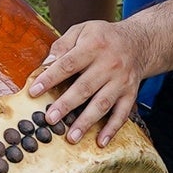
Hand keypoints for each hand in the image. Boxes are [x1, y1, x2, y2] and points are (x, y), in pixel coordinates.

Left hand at [25, 18, 149, 144]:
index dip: (50, 78)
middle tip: (50, 119)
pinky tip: (100, 142)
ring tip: (72, 137)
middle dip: (66, 105)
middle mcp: (109, 64)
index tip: (34, 91)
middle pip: (85, 87)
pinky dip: (112, 129)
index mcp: (94, 46)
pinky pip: (122, 113)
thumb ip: (62, 45)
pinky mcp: (131, 93)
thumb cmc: (102, 38)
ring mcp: (121, 81)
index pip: (68, 64)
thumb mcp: (82, 31)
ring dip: (86, 122)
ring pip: (102, 104)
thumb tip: (45, 64)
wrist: (139, 43)